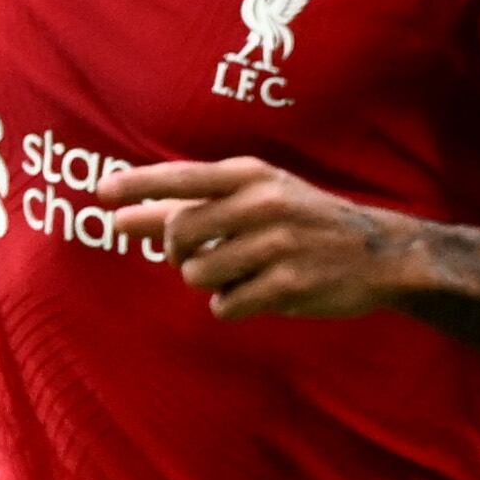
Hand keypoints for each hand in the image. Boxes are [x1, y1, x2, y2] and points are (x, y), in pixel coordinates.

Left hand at [89, 157, 413, 321]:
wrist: (378, 252)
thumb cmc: (301, 220)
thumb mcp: (255, 197)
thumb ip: (189, 206)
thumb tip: (120, 216)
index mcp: (251, 175)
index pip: (182, 177)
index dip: (139, 185)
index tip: (102, 194)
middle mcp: (262, 203)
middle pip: (179, 234)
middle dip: (176, 254)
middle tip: (193, 257)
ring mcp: (277, 244)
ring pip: (198, 275)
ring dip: (209, 281)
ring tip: (241, 272)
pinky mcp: (288, 285)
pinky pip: (226, 305)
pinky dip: (233, 304)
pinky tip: (260, 292)